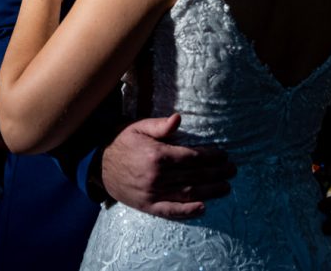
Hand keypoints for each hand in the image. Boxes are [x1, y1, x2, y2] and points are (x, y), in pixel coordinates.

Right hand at [101, 114, 235, 218]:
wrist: (98, 165)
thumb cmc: (121, 142)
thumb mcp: (138, 128)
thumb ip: (160, 126)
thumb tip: (178, 119)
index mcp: (157, 155)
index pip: (192, 157)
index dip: (210, 156)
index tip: (222, 154)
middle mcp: (157, 176)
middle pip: (194, 175)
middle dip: (216, 172)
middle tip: (232, 170)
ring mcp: (153, 193)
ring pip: (188, 193)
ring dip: (210, 191)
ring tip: (226, 188)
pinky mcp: (148, 206)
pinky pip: (171, 211)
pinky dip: (188, 211)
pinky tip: (203, 208)